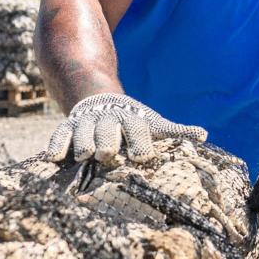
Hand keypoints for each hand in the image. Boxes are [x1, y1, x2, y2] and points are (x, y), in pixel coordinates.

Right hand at [44, 92, 206, 163]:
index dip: (141, 144)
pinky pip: (60, 134)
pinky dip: (57, 144)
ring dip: (83, 144)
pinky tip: (54, 158)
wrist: (102, 100)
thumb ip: (175, 131)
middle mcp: (109, 120)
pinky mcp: (69, 126)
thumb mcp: (154, 124)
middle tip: (107, 155)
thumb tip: (204, 135)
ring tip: (84, 156)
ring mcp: (87, 122)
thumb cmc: (134, 121)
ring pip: (83, 133)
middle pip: (108, 132)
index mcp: (132, 120)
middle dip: (108, 142)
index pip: (138, 131)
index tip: (143, 158)